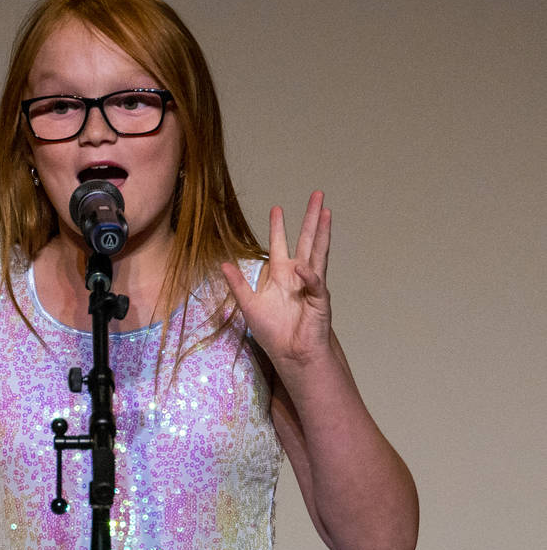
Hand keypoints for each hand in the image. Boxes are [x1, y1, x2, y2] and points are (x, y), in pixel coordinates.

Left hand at [222, 191, 331, 367]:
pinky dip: (309, 277)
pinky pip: (315, 285)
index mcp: (281, 275)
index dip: (279, 227)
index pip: (281, 244)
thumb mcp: (249, 306)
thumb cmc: (274, 333)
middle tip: (317, 194)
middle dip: (310, 218)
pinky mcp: (319, 300)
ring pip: (318, 253)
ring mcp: (311, 285)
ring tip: (326, 212)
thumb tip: (223, 264)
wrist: (291, 354)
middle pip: (306, 240)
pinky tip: (304, 268)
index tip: (277, 208)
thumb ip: (238, 285)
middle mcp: (298, 276)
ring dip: (322, 233)